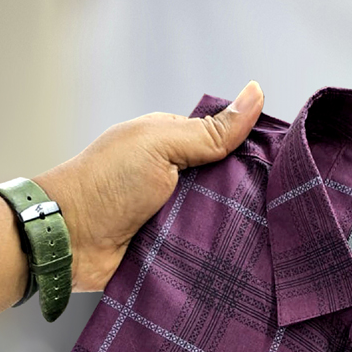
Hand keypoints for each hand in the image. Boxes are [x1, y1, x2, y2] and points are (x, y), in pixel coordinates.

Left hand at [35, 81, 264, 291]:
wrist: (68, 240)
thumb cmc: (105, 183)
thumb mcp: (161, 144)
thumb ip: (209, 130)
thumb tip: (255, 93)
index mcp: (172, 144)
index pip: (227, 144)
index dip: (254, 152)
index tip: (284, 166)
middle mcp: (175, 178)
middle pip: (228, 186)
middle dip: (248, 196)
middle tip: (275, 206)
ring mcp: (172, 216)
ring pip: (220, 221)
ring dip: (233, 228)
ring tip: (265, 234)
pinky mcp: (170, 250)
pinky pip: (204, 251)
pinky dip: (218, 254)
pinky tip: (243, 258)